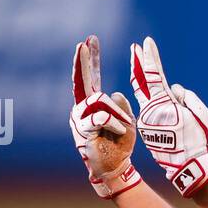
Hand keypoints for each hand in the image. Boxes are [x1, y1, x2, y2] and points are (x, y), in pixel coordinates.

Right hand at [69, 35, 141, 199]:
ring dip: (117, 114)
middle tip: (82, 44)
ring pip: (100, 100)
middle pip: (83, 80)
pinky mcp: (82, 129)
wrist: (115, 167)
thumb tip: (116, 92)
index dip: (91, 59)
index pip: (92, 77)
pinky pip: (101, 117)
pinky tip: (117, 132)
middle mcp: (83, 107)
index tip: (90, 41)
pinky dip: (115, 124)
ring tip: (120, 128)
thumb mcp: (127, 120)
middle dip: (83, 61)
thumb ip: (122, 106)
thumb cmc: (121, 144)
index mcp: (95, 103)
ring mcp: (80, 117)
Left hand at [130, 36, 207, 197]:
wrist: (187, 166)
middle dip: (138, 64)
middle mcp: (149, 110)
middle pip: (140, 82)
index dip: (149, 57)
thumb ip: (187, 96)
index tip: (146, 43)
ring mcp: (145, 121)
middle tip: (135, 49)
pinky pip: (153, 114)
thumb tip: (173, 90)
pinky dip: (161, 112)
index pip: (152, 74)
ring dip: (155, 95)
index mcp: (162, 103)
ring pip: (150, 101)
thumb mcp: (200, 113)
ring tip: (171, 106)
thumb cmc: (197, 139)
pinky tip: (173, 123)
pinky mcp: (146, 131)